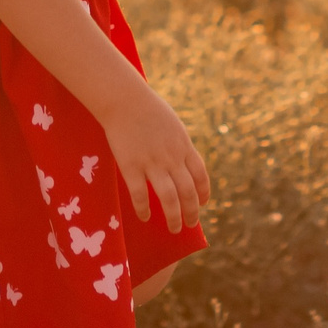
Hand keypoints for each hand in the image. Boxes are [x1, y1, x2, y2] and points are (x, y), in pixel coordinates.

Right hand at [100, 84, 211, 233]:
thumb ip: (179, 145)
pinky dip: (144, 209)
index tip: (202, 204)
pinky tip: (145, 218)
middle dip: (192, 212)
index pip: (201, 176)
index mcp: (184, 146)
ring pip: (169, 198)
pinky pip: (140, 195)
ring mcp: (152, 163)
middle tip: (190, 224)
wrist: (124, 99)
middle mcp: (172, 157)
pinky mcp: (131, 166)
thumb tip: (183, 162)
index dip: (203, 193)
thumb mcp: (174, 125)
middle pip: (188, 192)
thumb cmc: (148, 109)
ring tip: (174, 228)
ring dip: (174, 216)